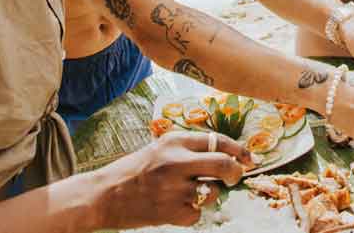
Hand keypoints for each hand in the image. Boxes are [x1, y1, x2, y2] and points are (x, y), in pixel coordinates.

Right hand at [93, 131, 252, 228]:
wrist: (104, 195)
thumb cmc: (135, 171)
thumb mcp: (161, 148)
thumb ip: (190, 149)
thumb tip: (228, 154)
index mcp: (174, 141)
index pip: (219, 141)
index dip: (240, 150)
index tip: (250, 159)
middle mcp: (176, 162)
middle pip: (225, 165)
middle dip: (236, 172)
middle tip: (234, 177)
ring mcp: (174, 188)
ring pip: (213, 192)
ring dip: (209, 194)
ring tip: (190, 193)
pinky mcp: (171, 211)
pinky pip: (198, 213)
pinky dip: (192, 212)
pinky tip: (175, 207)